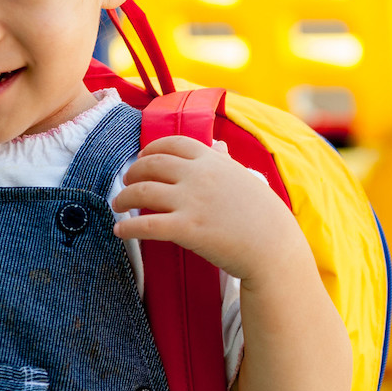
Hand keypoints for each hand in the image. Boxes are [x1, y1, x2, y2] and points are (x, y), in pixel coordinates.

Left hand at [111, 135, 304, 283]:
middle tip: (125, 183)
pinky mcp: (186, 229)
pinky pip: (146, 225)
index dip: (150, 150)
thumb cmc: (261, 215)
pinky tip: (119, 232)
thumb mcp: (244, 178)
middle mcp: (198, 175)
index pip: (172, 143)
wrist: (274, 247)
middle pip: (151, 165)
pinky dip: (128, 228)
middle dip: (132, 173)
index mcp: (212, 160)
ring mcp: (191, 201)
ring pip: (142, 191)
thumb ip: (224, 162)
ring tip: (117, 205)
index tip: (141, 159)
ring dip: (123, 197)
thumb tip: (217, 147)